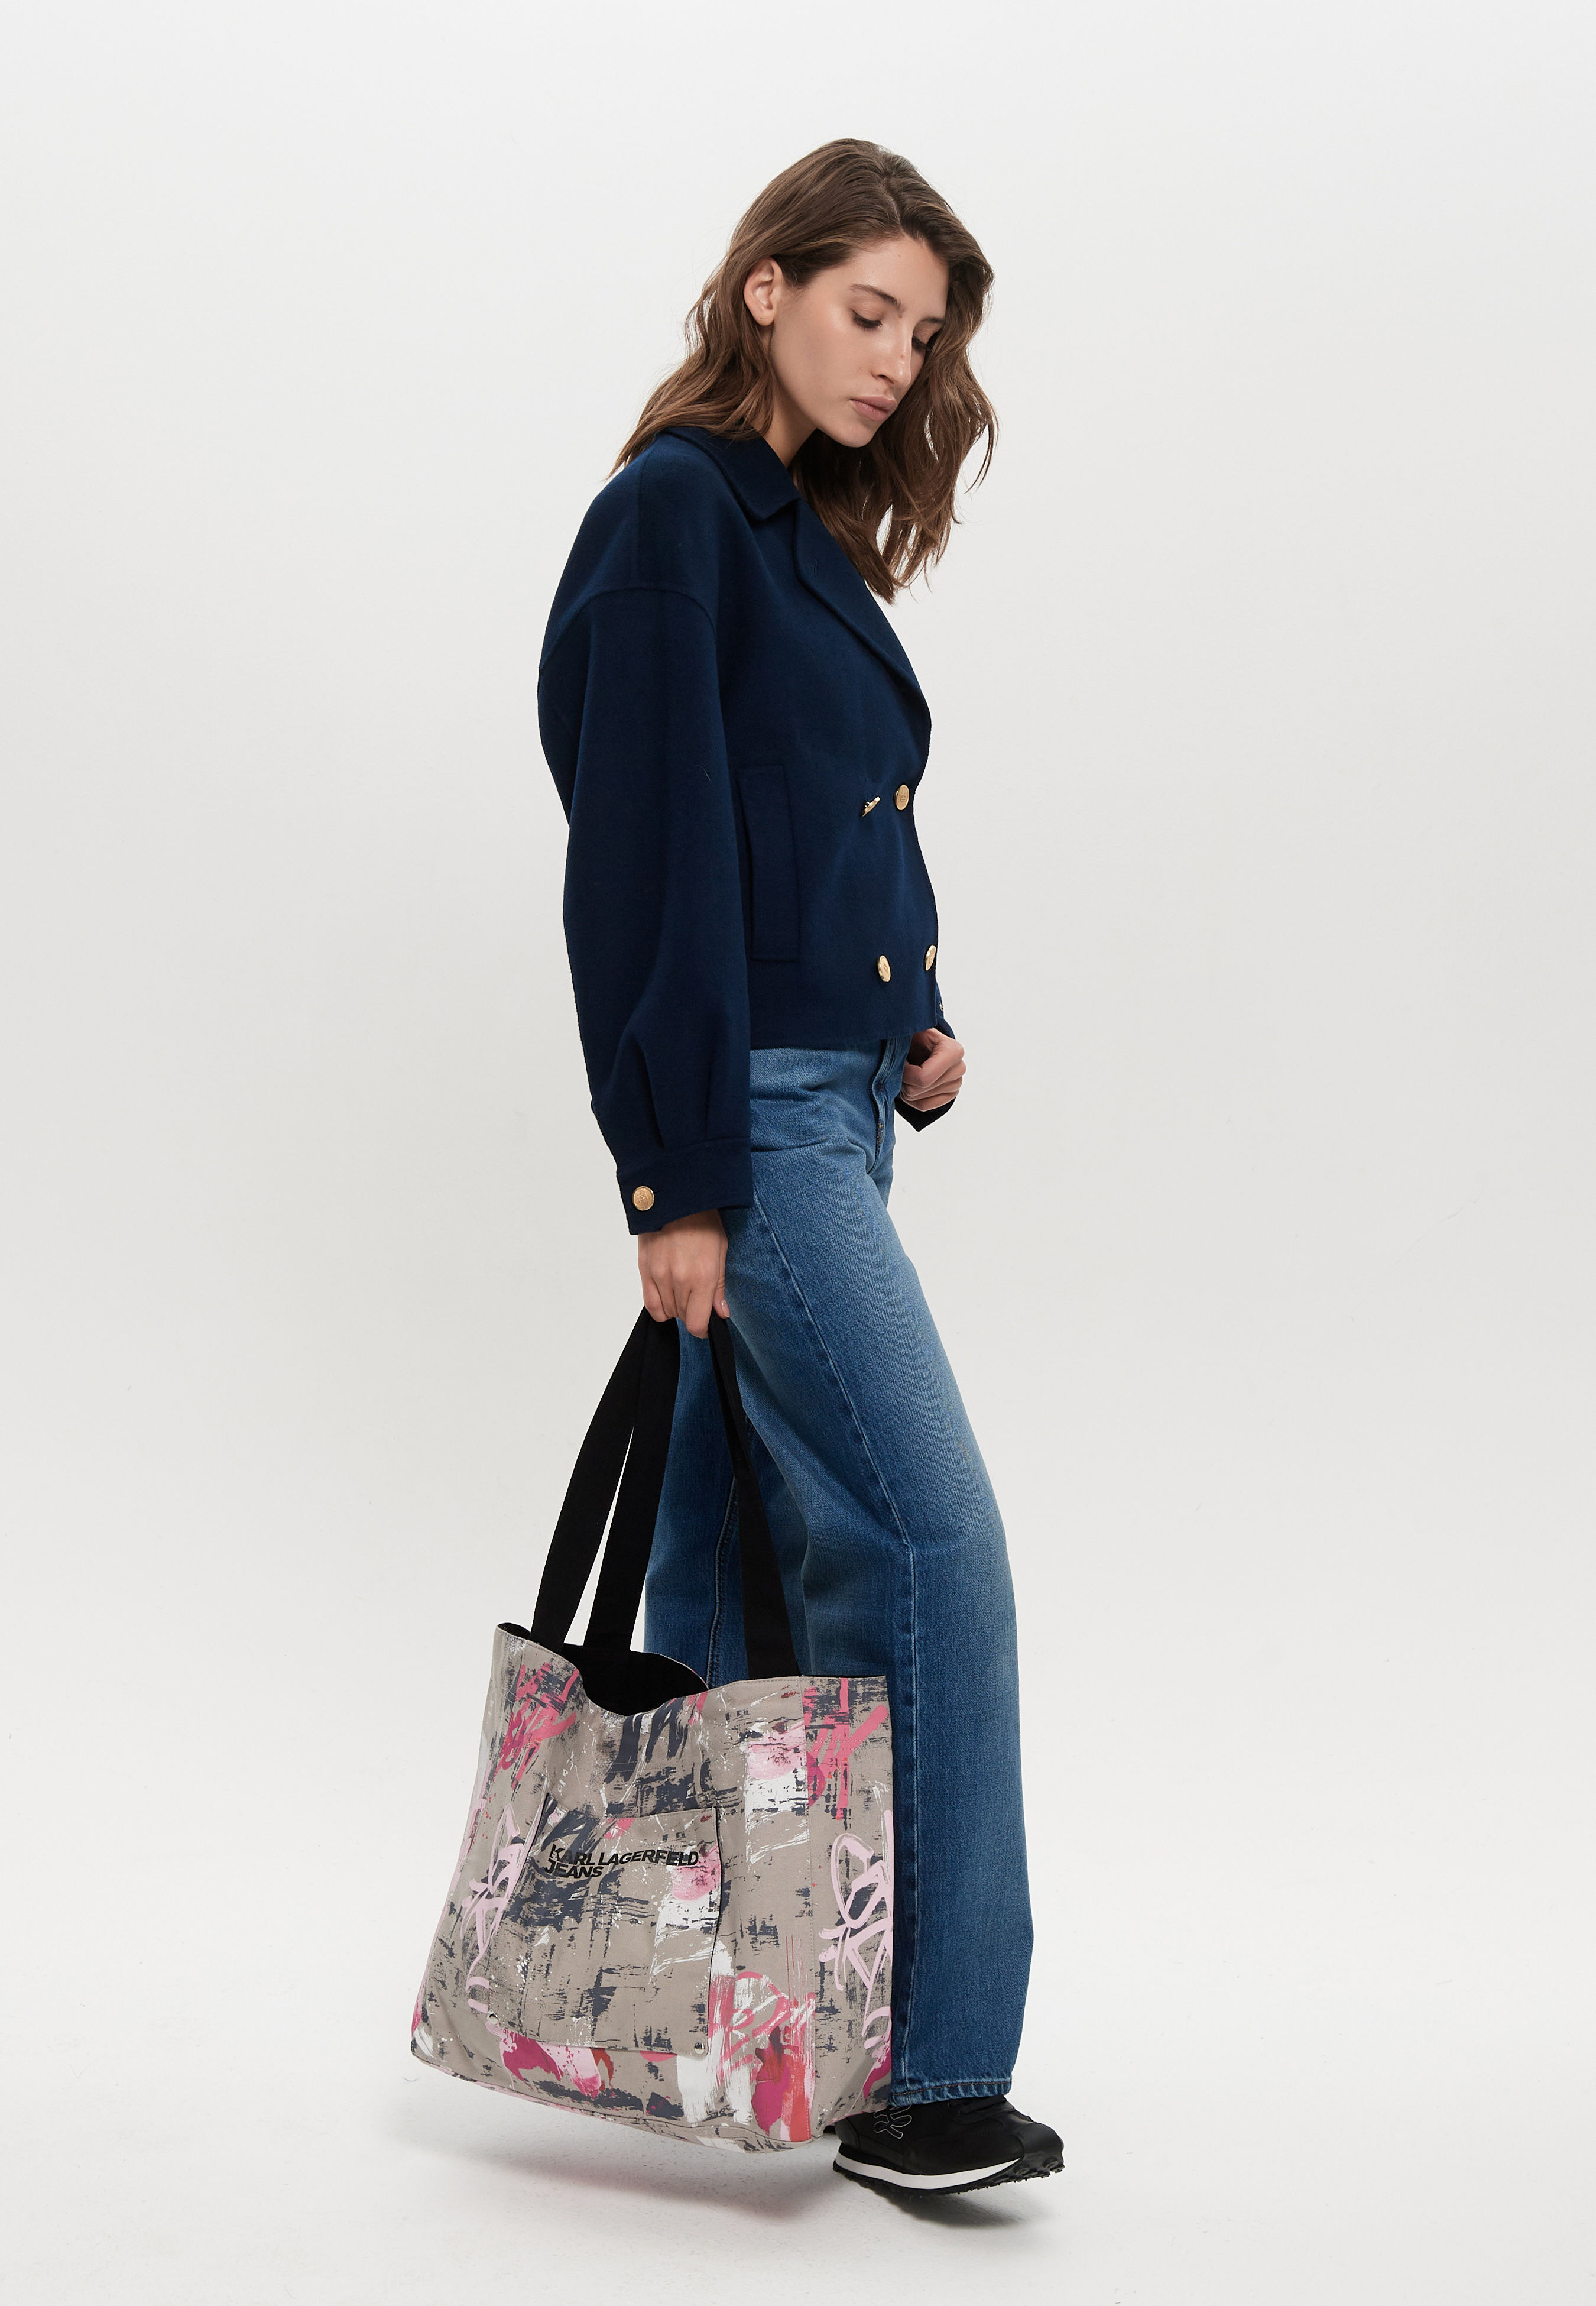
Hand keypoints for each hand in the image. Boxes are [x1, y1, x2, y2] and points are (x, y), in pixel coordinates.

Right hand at [637, 1208, 729, 1337]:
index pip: (697, 1322)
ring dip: (676, 1308)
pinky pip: (649, 1303)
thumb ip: (719, 1287)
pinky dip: (659, 1305)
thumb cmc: (703, 1220)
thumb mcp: (720, 1251)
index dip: (702, 1329)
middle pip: (682, 1317)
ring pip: (666, 1312)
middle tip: (698, 1297)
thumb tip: (721, 1312)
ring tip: (683, 1290)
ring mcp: (659, 1276)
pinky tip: (667, 1295)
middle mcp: (679, 1280)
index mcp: (703, 1276)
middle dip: (692, 1313)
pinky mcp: (644, 1270)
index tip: (706, 1325)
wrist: (676, 1198)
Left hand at [899, 1028, 965, 1111]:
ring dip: (906, 1088)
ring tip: (908, 1073)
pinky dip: (911, 1099)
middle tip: (902, 1067)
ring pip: (918, 1099)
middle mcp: (959, 1068)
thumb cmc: (916, 1035)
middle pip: (918, 1090)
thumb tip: (897, 1058)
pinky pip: (923, 1106)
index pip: (922, 1078)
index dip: (904, 1074)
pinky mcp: (951, 1094)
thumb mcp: (911, 1031)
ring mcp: (957, 1083)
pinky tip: (911, 1084)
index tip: (899, 1062)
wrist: (924, 1042)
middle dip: (903, 1081)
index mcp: (954, 1051)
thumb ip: (905, 1037)